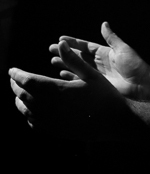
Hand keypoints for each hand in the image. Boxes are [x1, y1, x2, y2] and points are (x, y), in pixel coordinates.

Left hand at [10, 42, 135, 138]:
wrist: (114, 121)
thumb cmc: (104, 95)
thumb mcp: (91, 74)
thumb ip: (73, 59)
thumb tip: (61, 43)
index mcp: (56, 90)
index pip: (26, 80)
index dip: (16, 74)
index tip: (12, 70)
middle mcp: (49, 106)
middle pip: (22, 94)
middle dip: (15, 85)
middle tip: (14, 79)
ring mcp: (50, 120)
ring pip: (25, 110)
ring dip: (19, 100)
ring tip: (20, 94)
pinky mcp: (54, 130)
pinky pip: (34, 123)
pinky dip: (28, 115)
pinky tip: (32, 110)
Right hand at [52, 22, 149, 99]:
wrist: (142, 85)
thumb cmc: (135, 65)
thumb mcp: (122, 49)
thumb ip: (111, 38)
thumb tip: (104, 23)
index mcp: (105, 53)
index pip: (85, 46)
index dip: (73, 42)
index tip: (60, 38)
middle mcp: (100, 63)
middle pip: (78, 56)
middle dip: (65, 52)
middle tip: (50, 49)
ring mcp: (98, 74)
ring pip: (77, 67)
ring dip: (65, 64)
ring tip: (53, 61)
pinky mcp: (97, 85)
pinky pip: (81, 79)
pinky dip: (71, 77)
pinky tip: (62, 75)